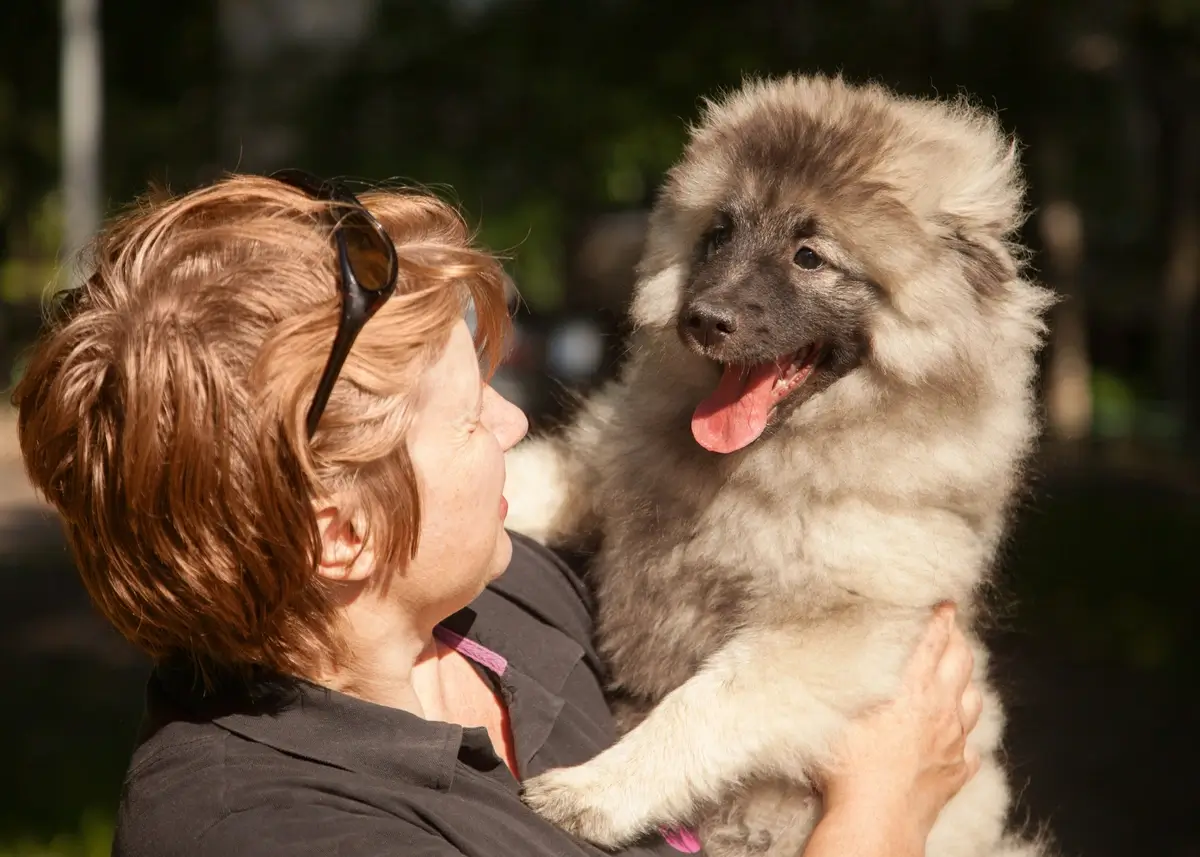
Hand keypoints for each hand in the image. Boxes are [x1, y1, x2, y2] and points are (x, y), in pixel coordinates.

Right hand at [820, 604, 981, 846]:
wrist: (875, 821)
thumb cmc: (849, 768)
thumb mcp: (837, 712)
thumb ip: (842, 682)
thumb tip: (831, 658)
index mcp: (913, 690)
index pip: (934, 642)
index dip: (942, 619)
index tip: (947, 604)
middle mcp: (940, 711)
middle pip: (962, 664)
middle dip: (959, 641)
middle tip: (953, 630)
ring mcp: (953, 743)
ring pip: (975, 702)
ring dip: (968, 684)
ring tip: (958, 676)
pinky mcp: (955, 772)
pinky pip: (970, 749)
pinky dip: (965, 737)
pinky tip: (956, 737)